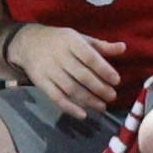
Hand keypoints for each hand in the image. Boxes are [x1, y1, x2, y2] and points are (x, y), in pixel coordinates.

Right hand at [8, 18, 126, 112]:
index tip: (116, 80)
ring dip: (88, 100)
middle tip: (112, 96)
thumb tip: (124, 48)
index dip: (104, 70)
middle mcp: (59, 55)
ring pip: (71, 88)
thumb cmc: (61, 41)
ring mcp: (49, 69)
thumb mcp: (80, 38)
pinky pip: (56, 97)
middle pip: (82, 75)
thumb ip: (101, 46)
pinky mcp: (40, 82)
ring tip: (102, 106)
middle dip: (99, 88)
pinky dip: (70, 108)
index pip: (90, 57)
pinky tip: (83, 114)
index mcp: (71, 41)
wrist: (28, 42)